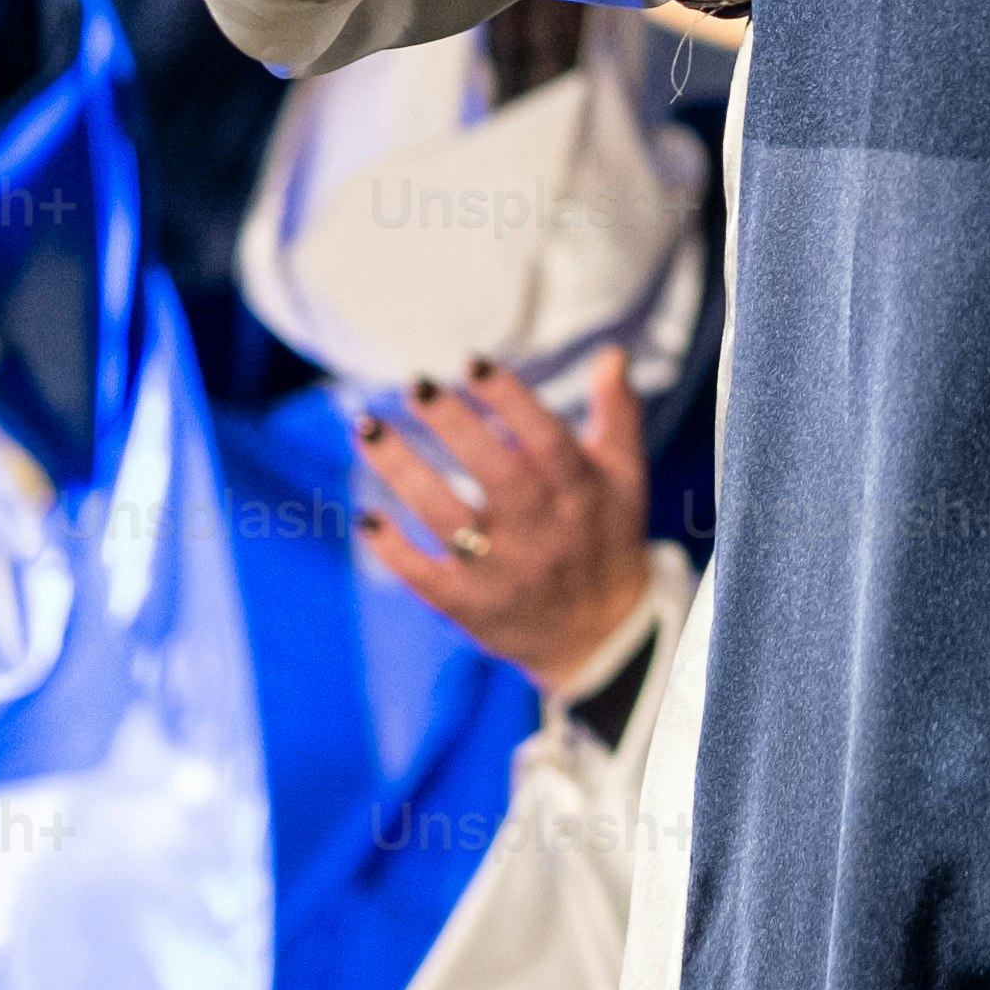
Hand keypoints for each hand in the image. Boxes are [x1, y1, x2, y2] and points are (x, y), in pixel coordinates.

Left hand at [356, 349, 654, 687]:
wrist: (599, 637)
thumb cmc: (604, 537)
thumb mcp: (624, 477)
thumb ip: (617, 412)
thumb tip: (611, 352)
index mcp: (581, 494)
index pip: (547, 441)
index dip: (511, 401)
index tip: (473, 363)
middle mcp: (543, 533)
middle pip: (497, 475)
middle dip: (454, 427)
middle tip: (416, 385)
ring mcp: (504, 573)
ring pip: (449, 520)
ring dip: (405, 473)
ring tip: (368, 428)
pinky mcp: (471, 607)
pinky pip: (426, 579)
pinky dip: (394, 551)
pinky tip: (366, 517)